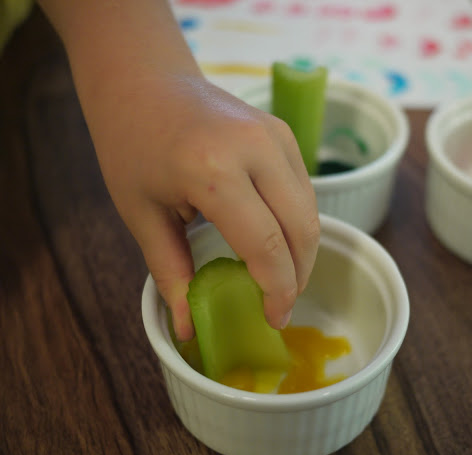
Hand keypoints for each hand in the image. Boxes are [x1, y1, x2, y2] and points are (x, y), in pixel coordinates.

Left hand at [90, 72, 319, 339]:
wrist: (144, 82)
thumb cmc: (132, 145)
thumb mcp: (141, 214)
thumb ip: (171, 273)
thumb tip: (189, 327)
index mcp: (213, 170)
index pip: (267, 245)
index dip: (277, 290)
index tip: (274, 318)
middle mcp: (255, 148)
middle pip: (302, 229)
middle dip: (298, 275)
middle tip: (281, 304)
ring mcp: (276, 135)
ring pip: (311, 210)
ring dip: (304, 251)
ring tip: (282, 277)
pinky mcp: (284, 132)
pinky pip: (304, 189)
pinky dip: (299, 222)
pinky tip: (280, 241)